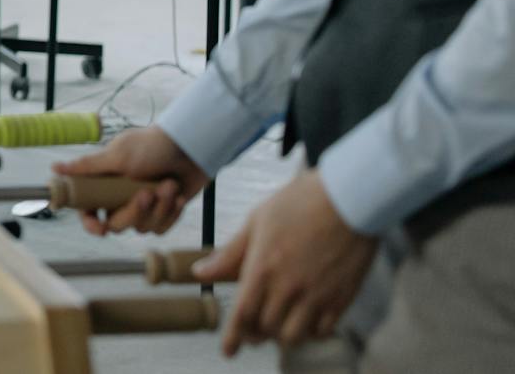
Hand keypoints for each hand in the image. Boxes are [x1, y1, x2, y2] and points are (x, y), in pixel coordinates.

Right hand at [54, 126, 206, 235]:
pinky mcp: (163, 212)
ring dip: (158, 208)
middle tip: (146, 194)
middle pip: (117, 224)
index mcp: (104, 183)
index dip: (90, 224)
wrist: (192, 147)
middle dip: (134, 212)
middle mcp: (120, 198)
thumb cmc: (152, 146)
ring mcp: (142, 206)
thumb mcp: (117, 155)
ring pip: (141, 228)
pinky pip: (161, 228)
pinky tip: (178, 195)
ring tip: (169, 185)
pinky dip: (171, 213)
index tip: (100, 229)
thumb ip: (87, 167)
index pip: (87, 211)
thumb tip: (55, 169)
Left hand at [199, 168, 377, 355]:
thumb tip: (200, 273)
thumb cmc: (299, 203)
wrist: (349, 198)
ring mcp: (318, 295)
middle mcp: (289, 287)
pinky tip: (306, 322)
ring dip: (281, 336)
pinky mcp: (342, 298)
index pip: (242, 314)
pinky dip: (311, 333)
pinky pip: (323, 331)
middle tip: (251, 331)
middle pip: (266, 328)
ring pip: (294, 336)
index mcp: (263, 268)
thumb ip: (230, 254)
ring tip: (277, 326)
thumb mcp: (257, 221)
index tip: (228, 351)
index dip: (233, 337)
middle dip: (254, 333)